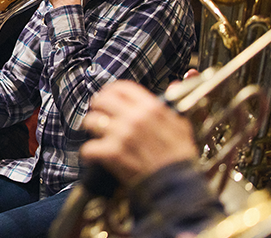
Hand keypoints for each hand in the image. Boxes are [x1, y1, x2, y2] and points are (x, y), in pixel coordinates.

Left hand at [80, 81, 197, 185]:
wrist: (176, 186)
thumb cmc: (179, 157)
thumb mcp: (182, 125)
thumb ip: (171, 105)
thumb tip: (173, 84)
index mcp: (151, 108)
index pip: (122, 88)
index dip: (111, 91)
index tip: (108, 96)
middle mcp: (134, 117)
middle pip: (101, 100)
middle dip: (97, 107)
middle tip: (99, 114)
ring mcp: (121, 135)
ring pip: (91, 121)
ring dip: (91, 128)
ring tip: (96, 134)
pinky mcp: (112, 154)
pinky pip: (88, 147)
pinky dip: (88, 153)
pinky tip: (94, 155)